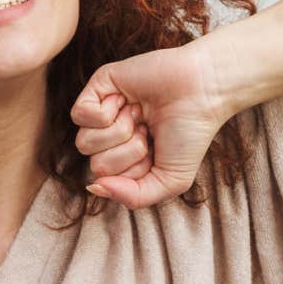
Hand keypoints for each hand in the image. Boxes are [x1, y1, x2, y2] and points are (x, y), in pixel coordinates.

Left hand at [69, 42, 233, 208]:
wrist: (203, 92)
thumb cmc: (189, 135)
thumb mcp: (170, 181)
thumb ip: (133, 197)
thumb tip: (94, 187)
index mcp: (123, 158)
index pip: (107, 181)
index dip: (134, 170)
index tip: (156, 151)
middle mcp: (109, 137)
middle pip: (95, 165)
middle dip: (128, 152)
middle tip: (149, 131)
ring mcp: (102, 111)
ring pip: (84, 142)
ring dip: (119, 132)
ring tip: (140, 116)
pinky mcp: (99, 86)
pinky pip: (79, 115)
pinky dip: (107, 113)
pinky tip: (127, 101)